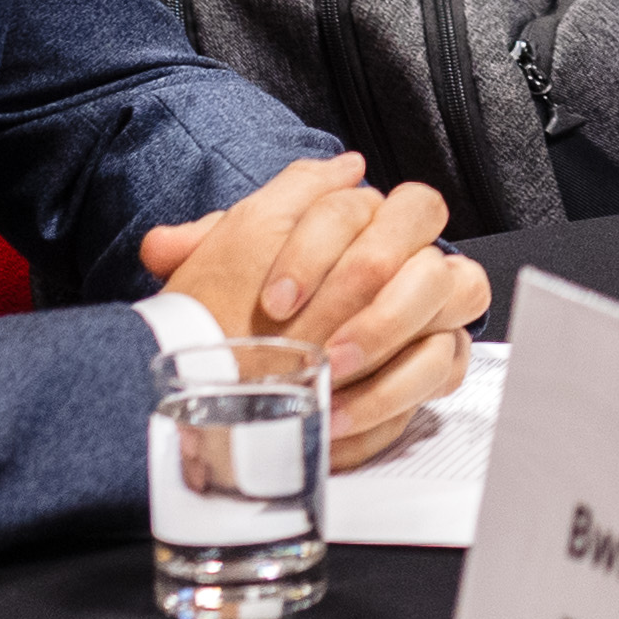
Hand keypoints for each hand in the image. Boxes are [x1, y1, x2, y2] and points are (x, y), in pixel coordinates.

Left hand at [144, 154, 491, 467]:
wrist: (252, 387)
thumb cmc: (244, 320)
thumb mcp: (221, 275)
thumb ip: (193, 252)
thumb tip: (162, 244)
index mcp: (355, 217)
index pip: (360, 204)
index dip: (319, 249)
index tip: (275, 301)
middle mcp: (404, 248)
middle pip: (423, 234)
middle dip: (367, 290)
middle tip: (318, 341)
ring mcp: (433, 302)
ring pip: (456, 288)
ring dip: (390, 332)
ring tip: (332, 374)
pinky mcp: (440, 358)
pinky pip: (441, 365)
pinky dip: (392, 392)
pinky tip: (341, 414)